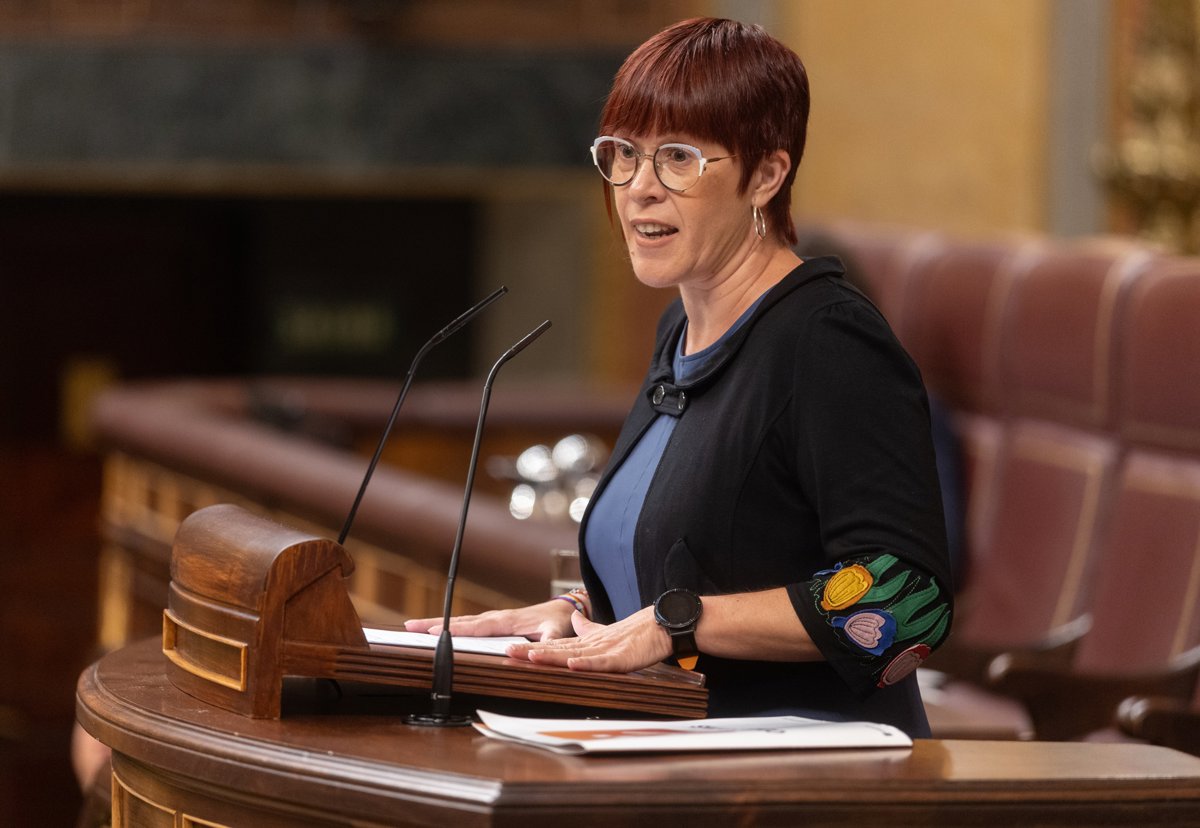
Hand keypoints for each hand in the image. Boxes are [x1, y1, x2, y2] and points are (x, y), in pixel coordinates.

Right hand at [404, 599, 575, 642]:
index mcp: (507, 621)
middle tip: (410, 627)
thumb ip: (545, 644)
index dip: (456, 629)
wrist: (563, 609)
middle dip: (435, 623)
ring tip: (414, 627)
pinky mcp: (493, 622)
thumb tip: (528, 653)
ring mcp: (494, 619)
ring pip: (462, 621)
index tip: (435, 631)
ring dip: (438, 623)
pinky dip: (450, 624)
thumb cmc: (558, 623)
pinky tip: (437, 629)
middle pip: (461, 621)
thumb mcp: (556, 634)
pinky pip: (468, 623)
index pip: (477, 626)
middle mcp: (496, 618)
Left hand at [506, 606, 672, 673]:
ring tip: (531, 655)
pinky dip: (586, 663)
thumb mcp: (606, 633)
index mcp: (587, 642)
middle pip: (558, 649)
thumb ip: (588, 628)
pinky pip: (601, 662)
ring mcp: (605, 650)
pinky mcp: (621, 657)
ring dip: (552, 655)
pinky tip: (571, 664)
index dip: (533, 647)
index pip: (555, 645)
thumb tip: (574, 620)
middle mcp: (591, 645)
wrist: (660, 626)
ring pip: (574, 654)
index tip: (511, 648)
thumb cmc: (635, 634)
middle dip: (533, 651)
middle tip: (509, 651)